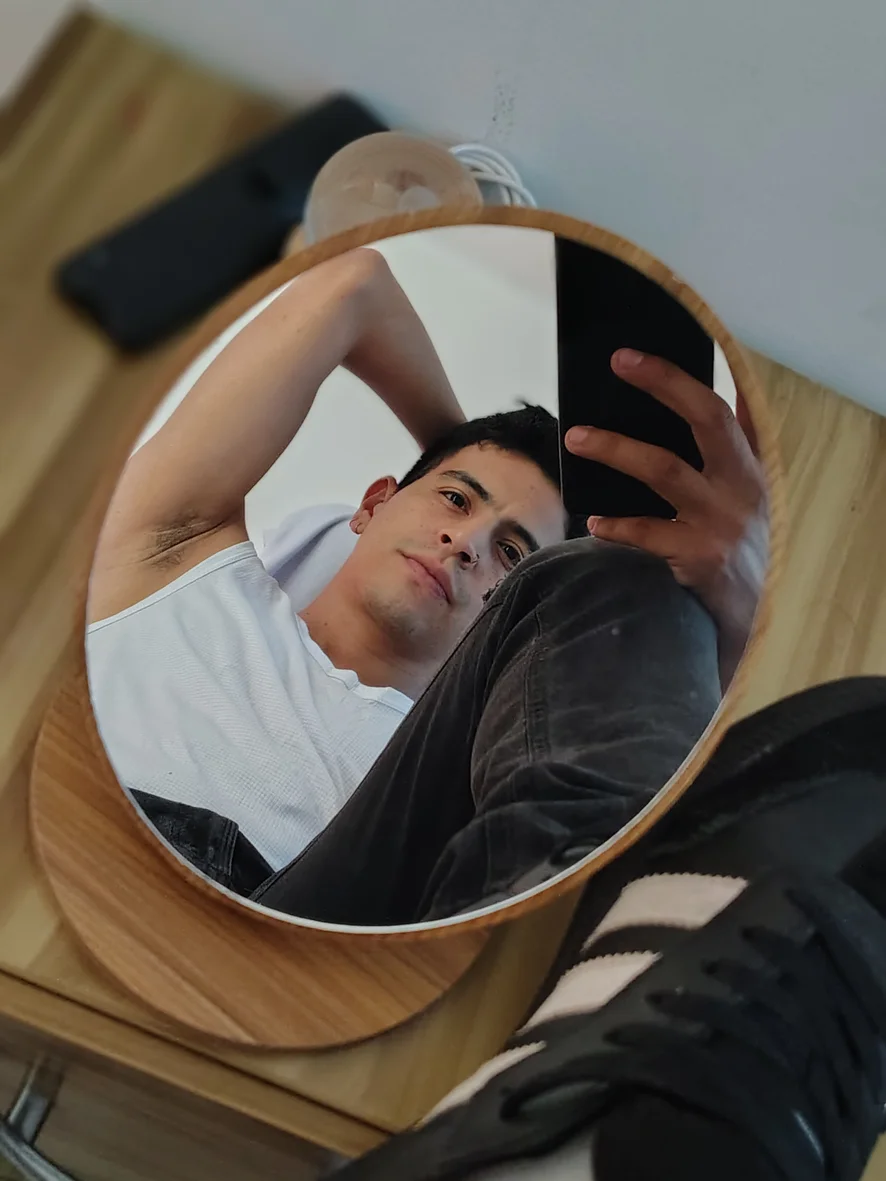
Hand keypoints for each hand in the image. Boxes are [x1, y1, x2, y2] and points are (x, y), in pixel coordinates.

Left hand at [564, 348, 768, 685]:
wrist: (762, 615)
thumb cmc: (749, 544)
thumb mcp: (755, 492)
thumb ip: (747, 444)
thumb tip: (741, 393)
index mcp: (752, 465)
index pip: (720, 407)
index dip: (677, 378)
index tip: (630, 357)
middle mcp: (743, 486)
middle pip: (704, 421)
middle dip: (663, 385)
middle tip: (618, 365)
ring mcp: (722, 521)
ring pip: (665, 470)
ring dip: (617, 450)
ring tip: (577, 438)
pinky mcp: (701, 558)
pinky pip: (647, 534)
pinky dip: (617, 527)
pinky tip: (595, 523)